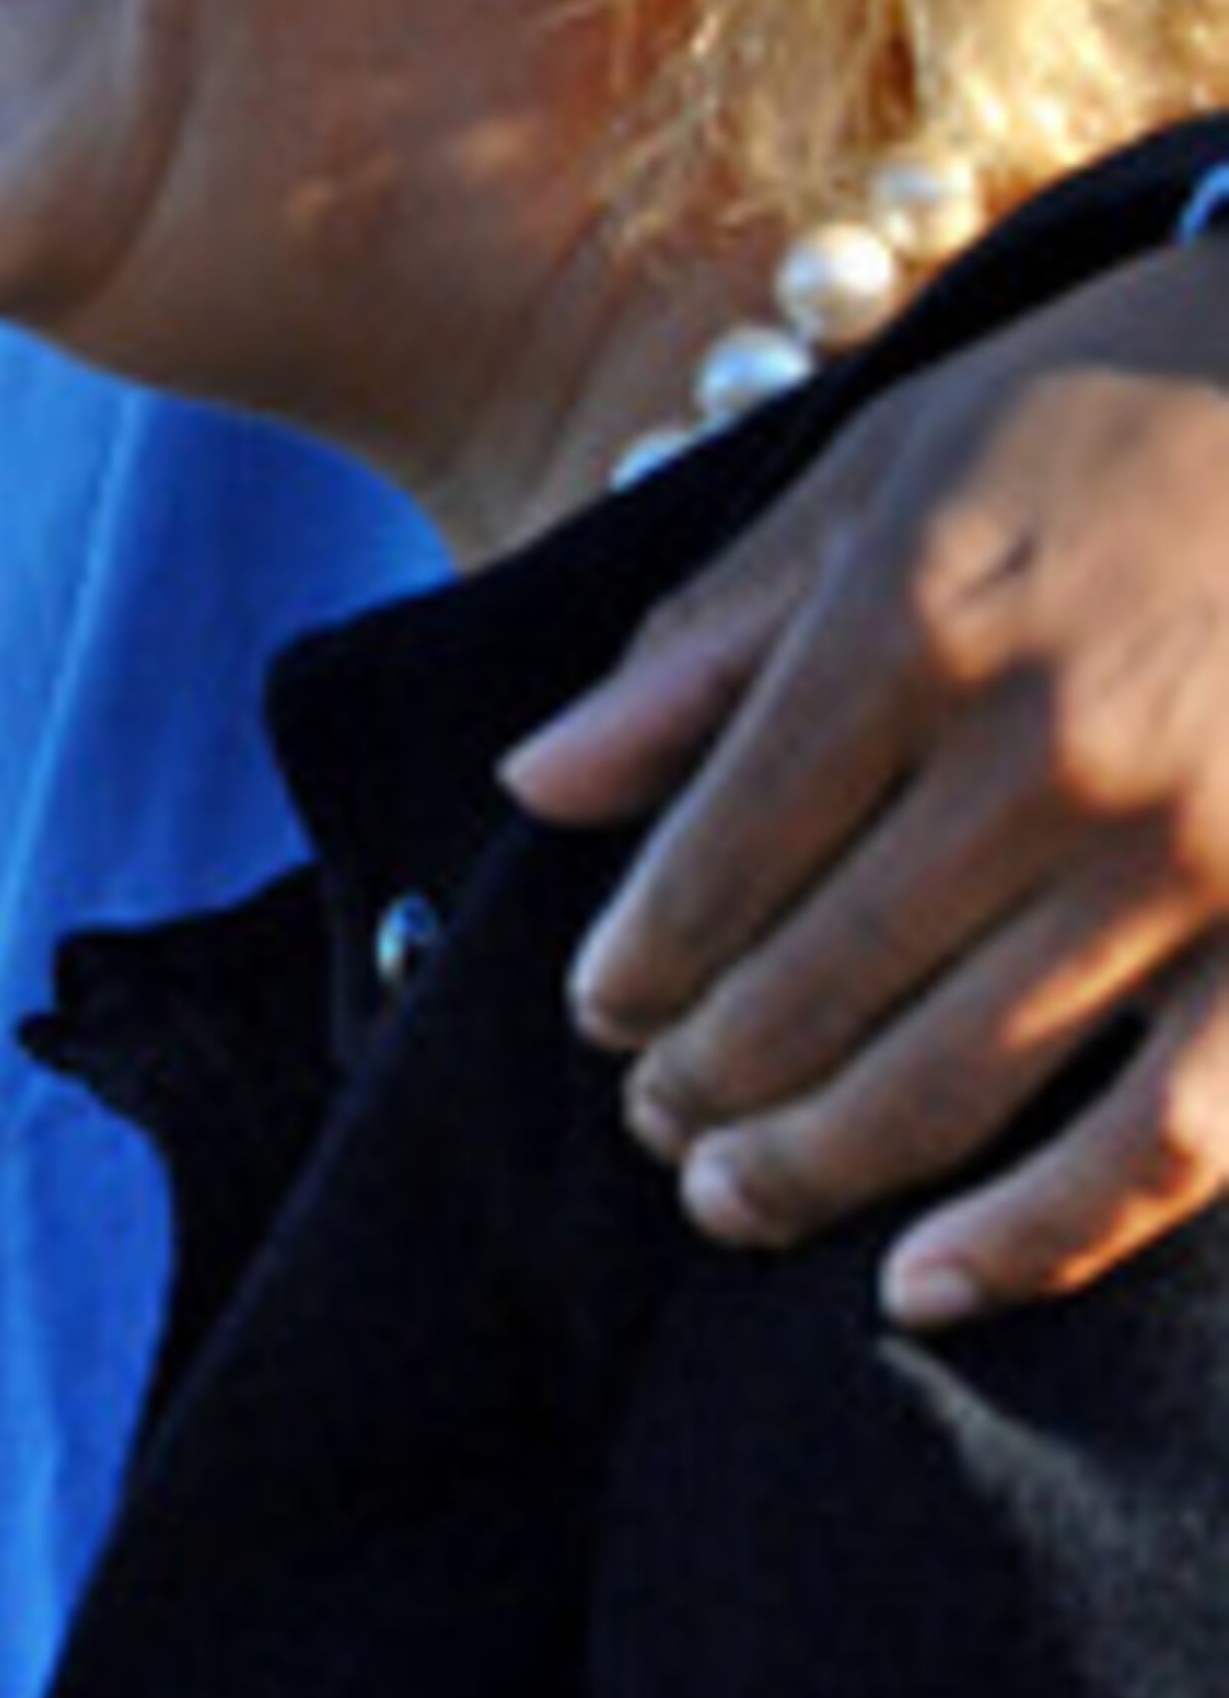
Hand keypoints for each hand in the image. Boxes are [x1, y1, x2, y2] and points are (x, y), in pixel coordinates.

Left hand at [501, 245, 1228, 1324]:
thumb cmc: (1107, 408)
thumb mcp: (885, 468)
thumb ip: (711, 639)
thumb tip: (533, 784)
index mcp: (916, 622)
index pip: (723, 853)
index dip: (642, 960)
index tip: (602, 1013)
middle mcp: (1042, 755)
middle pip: (818, 980)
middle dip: (706, 1075)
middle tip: (654, 1122)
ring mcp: (1186, 861)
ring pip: (955, 1080)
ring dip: (818, 1163)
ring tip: (732, 1196)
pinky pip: (1165, 1144)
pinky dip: (1037, 1240)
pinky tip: (926, 1289)